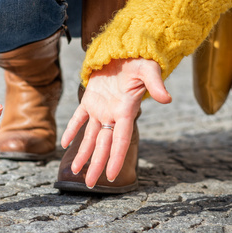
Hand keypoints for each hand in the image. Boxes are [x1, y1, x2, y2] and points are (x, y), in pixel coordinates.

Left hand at [61, 58, 171, 187]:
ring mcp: (100, 108)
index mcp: (126, 111)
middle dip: (97, 165)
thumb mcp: (148, 70)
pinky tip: (64, 143)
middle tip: (90, 184)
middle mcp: (112, 114)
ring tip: (75, 171)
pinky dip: (72, 130)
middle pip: (104, 146)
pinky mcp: (89, 99)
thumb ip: (155, 84)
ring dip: (83, 154)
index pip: (121, 140)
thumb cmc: (140, 58)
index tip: (112, 176)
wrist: (126, 48)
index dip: (116, 158)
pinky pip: (78, 118)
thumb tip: (167, 99)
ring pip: (90, 137)